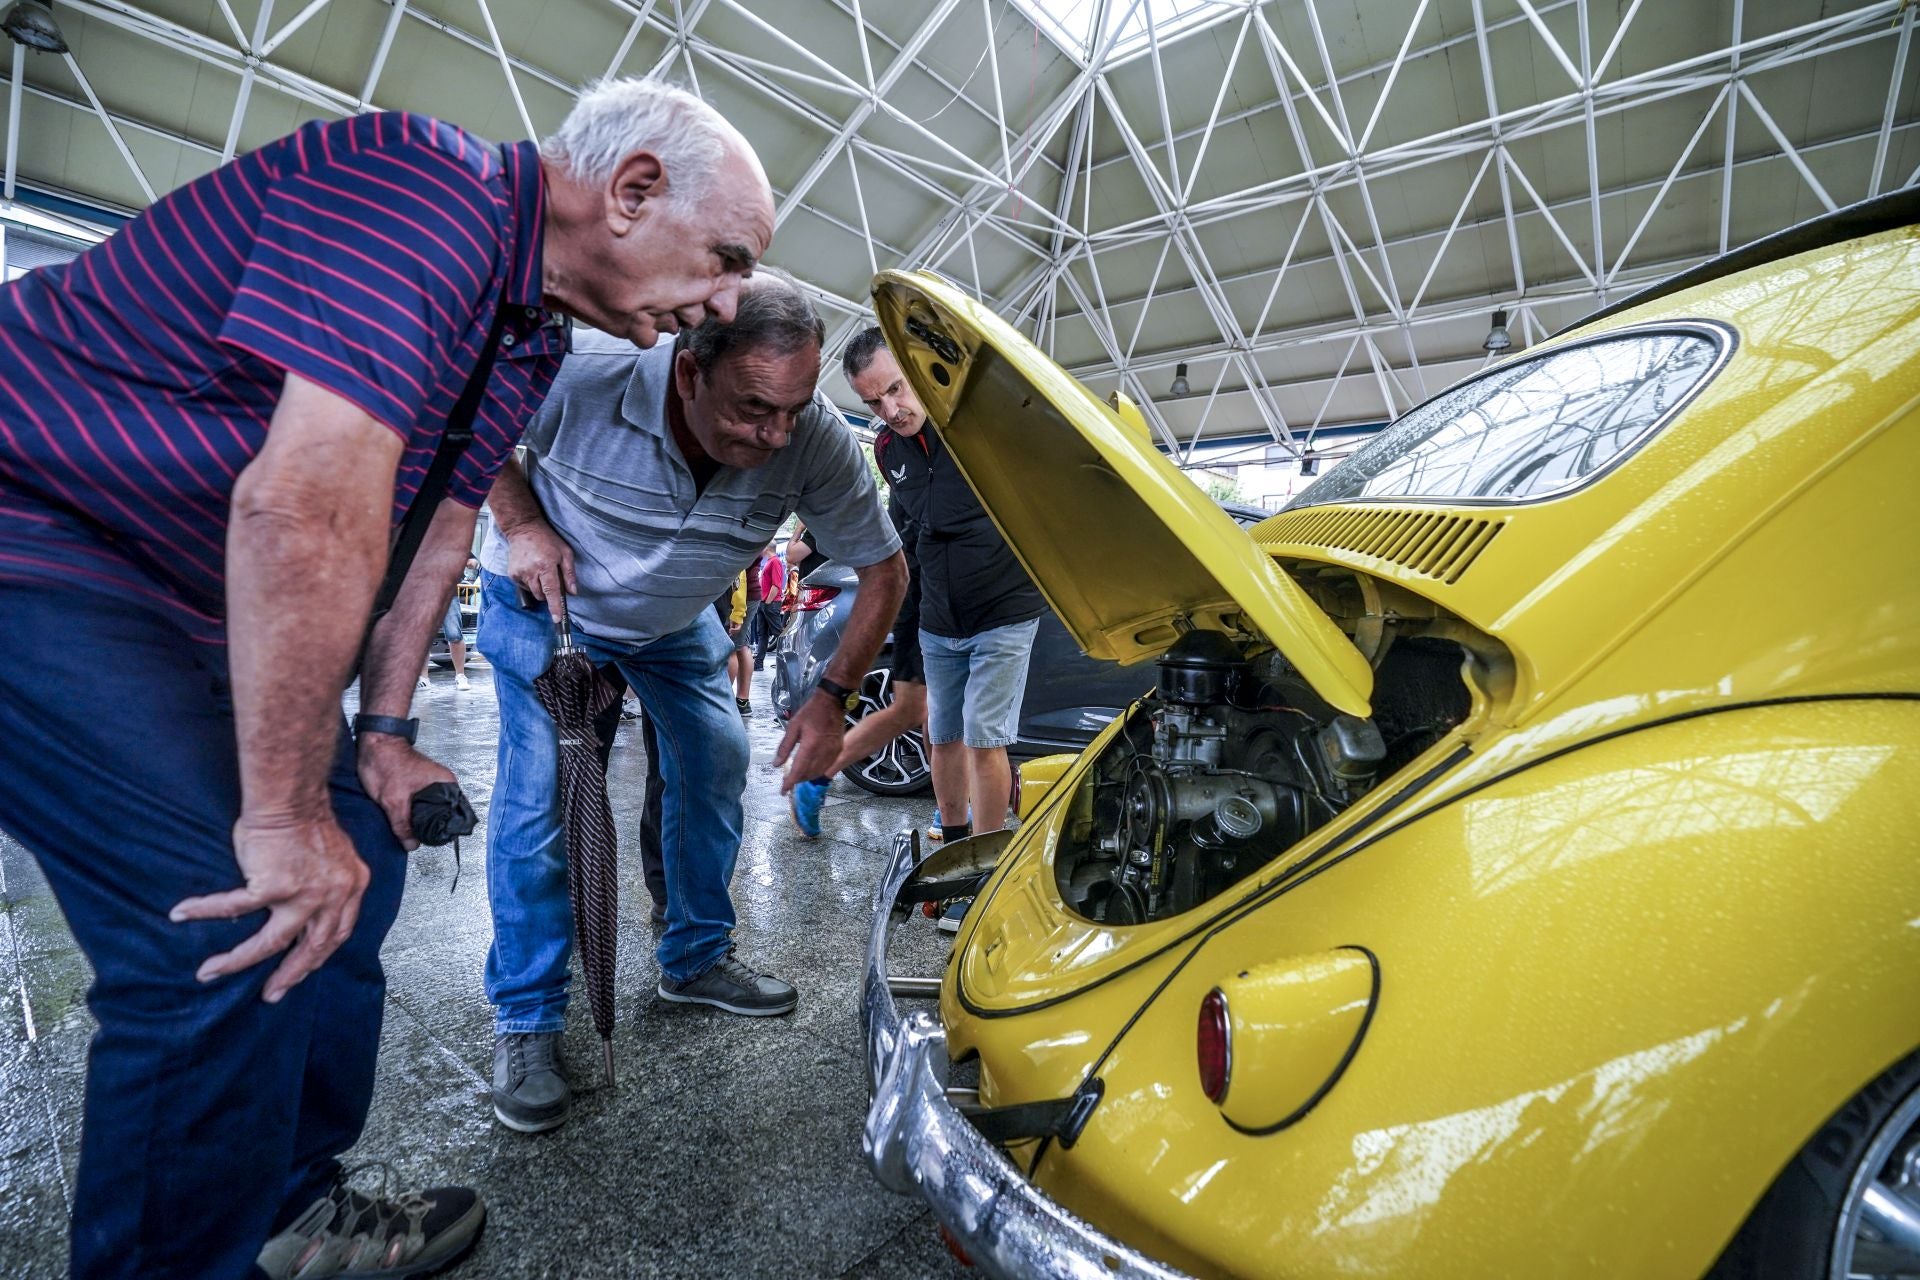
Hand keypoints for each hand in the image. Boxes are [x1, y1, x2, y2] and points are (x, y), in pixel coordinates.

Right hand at [170, 813, 369, 1002]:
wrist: (291, 796)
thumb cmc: (306, 820)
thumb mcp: (334, 857)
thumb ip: (327, 883)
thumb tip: (308, 905)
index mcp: (351, 887)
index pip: (339, 932)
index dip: (319, 954)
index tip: (303, 969)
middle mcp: (334, 895)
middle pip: (313, 947)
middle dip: (291, 974)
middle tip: (272, 994)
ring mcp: (305, 893)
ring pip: (271, 942)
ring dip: (240, 961)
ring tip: (212, 973)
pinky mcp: (274, 886)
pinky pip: (233, 907)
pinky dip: (206, 911)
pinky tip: (183, 914)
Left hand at [356, 734, 455, 849]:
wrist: (373, 743)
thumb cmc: (386, 760)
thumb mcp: (393, 800)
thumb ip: (403, 825)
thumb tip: (411, 844)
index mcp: (445, 784)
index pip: (453, 815)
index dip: (440, 831)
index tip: (427, 839)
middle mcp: (441, 784)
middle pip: (439, 815)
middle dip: (425, 827)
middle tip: (411, 835)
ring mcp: (429, 784)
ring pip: (426, 811)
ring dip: (415, 819)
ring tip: (403, 824)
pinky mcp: (417, 785)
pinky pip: (417, 805)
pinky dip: (408, 812)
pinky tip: (399, 815)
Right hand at [504, 519, 576, 618]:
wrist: (523, 529)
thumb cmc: (547, 540)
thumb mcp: (565, 553)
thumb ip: (569, 574)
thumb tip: (573, 592)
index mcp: (546, 566)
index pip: (552, 591)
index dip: (555, 606)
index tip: (557, 619)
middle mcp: (531, 571)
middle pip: (542, 595)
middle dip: (549, 592)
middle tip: (551, 577)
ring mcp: (519, 573)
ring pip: (533, 592)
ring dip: (539, 587)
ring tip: (541, 570)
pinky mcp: (512, 574)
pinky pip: (524, 586)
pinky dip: (530, 582)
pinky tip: (531, 569)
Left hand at [773, 689, 847, 793]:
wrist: (832, 702)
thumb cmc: (811, 712)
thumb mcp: (793, 727)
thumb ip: (785, 747)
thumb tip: (776, 764)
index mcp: (810, 746)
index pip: (798, 770)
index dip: (790, 783)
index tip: (783, 790)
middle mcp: (822, 752)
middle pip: (808, 774)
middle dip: (797, 780)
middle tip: (789, 780)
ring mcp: (832, 752)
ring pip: (818, 772)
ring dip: (807, 777)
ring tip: (798, 776)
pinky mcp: (838, 750)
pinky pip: (827, 767)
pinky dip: (818, 771)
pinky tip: (811, 769)